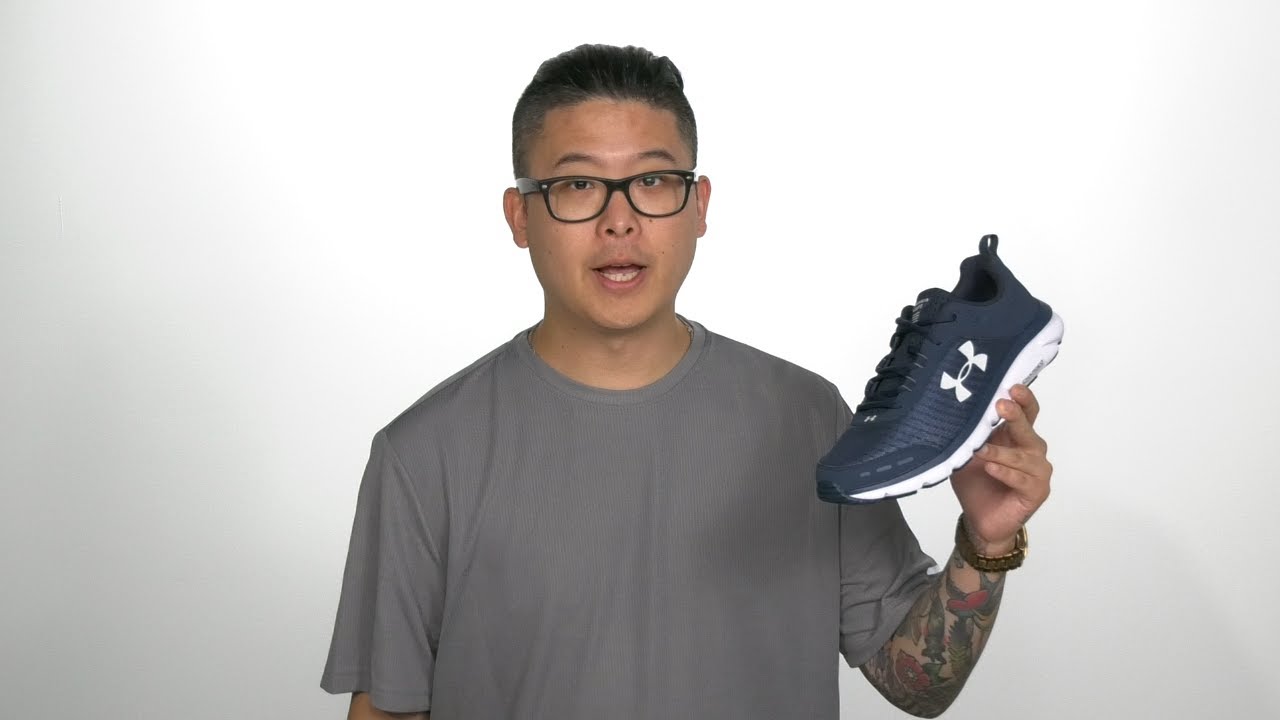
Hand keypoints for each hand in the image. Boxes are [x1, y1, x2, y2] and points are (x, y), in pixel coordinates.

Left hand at [950, 384, 1051, 554]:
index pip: (1027, 412)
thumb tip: (955, 412)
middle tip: (1001, 405)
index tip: (1012, 387)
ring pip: (1022, 456)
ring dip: (1000, 452)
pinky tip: (991, 468)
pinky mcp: (1037, 492)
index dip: (1023, 399)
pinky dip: (1005, 473)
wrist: (980, 520)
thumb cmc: (976, 482)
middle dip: (1015, 416)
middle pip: (1027, 429)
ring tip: (981, 450)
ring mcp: (1038, 471)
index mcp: (1016, 436)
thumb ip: (969, 435)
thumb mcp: (967, 454)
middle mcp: (1032, 450)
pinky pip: (1022, 479)